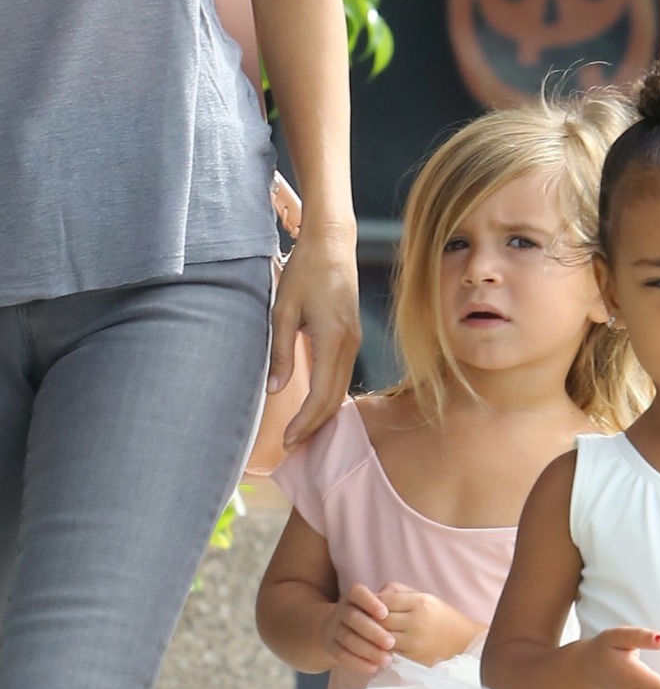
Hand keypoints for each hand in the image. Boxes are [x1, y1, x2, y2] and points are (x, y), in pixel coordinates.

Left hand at [270, 222, 361, 447]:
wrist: (333, 242)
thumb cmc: (306, 270)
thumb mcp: (283, 310)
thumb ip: (280, 352)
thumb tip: (275, 389)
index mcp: (333, 339)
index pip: (321, 394)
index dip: (305, 421)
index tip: (289, 439)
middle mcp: (350, 345)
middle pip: (335, 399)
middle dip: (314, 425)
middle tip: (293, 445)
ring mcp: (355, 342)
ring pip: (341, 390)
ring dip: (322, 413)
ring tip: (301, 430)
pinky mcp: (352, 337)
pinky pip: (342, 376)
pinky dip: (329, 396)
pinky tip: (314, 404)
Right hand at [321, 583, 393, 676]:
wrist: (341, 630)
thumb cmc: (370, 616)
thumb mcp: (377, 604)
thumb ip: (389, 601)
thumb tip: (399, 599)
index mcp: (353, 597)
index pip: (358, 594)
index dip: (370, 602)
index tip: (385, 613)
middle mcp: (341, 610)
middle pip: (354, 618)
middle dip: (373, 632)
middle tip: (391, 643)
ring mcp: (333, 629)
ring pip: (348, 638)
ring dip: (368, 650)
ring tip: (387, 659)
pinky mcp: (330, 646)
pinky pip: (341, 655)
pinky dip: (357, 662)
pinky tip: (373, 668)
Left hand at [377, 583, 475, 667]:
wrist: (463, 641)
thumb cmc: (441, 616)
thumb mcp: (424, 596)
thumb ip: (399, 591)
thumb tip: (375, 595)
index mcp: (421, 603)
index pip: (385, 601)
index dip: (373, 603)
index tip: (368, 606)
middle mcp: (417, 622)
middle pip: (381, 620)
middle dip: (369, 620)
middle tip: (361, 620)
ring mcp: (415, 642)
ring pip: (382, 637)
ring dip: (373, 635)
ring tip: (368, 632)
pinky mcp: (413, 657)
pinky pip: (389, 651)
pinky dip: (382, 648)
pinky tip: (379, 644)